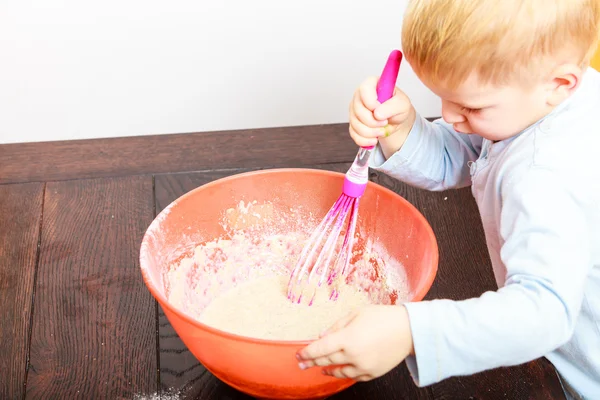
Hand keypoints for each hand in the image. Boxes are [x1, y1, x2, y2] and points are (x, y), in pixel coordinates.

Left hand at [296, 305, 413, 381]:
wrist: (409, 330)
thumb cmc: (384, 317)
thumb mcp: (357, 314)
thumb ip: (337, 326)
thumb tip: (322, 336)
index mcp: (348, 338)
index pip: (320, 349)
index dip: (307, 353)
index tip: (298, 355)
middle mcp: (354, 355)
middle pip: (326, 361)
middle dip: (311, 362)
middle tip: (301, 363)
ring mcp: (364, 366)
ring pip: (339, 372)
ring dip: (327, 369)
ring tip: (320, 368)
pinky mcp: (373, 373)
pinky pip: (353, 377)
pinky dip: (344, 374)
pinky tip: (338, 371)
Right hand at [349, 76, 415, 157]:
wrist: (395, 120)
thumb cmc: (397, 107)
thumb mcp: (403, 104)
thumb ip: (393, 105)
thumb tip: (378, 113)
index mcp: (371, 84)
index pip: (364, 89)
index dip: (370, 101)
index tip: (379, 109)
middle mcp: (359, 96)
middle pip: (358, 110)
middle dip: (372, 121)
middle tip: (384, 122)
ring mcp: (354, 110)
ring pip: (355, 124)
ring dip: (370, 132)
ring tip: (382, 131)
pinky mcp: (353, 123)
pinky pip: (354, 134)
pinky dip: (365, 140)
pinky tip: (374, 139)